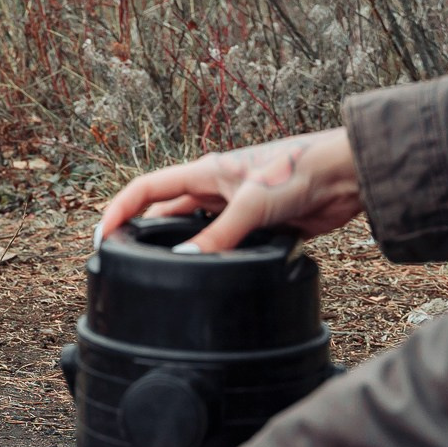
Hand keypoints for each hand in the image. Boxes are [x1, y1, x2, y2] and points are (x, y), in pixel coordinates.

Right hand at [98, 127, 364, 254]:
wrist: (345, 175)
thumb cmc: (298, 170)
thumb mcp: (251, 204)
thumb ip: (219, 236)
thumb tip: (186, 263)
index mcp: (205, 173)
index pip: (147, 189)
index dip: (120, 209)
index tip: (102, 235)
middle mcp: (216, 189)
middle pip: (166, 212)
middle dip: (144, 233)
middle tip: (125, 260)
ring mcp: (237, 209)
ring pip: (197, 232)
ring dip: (182, 248)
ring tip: (162, 274)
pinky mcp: (260, 227)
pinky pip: (227, 246)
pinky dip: (217, 260)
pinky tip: (213, 277)